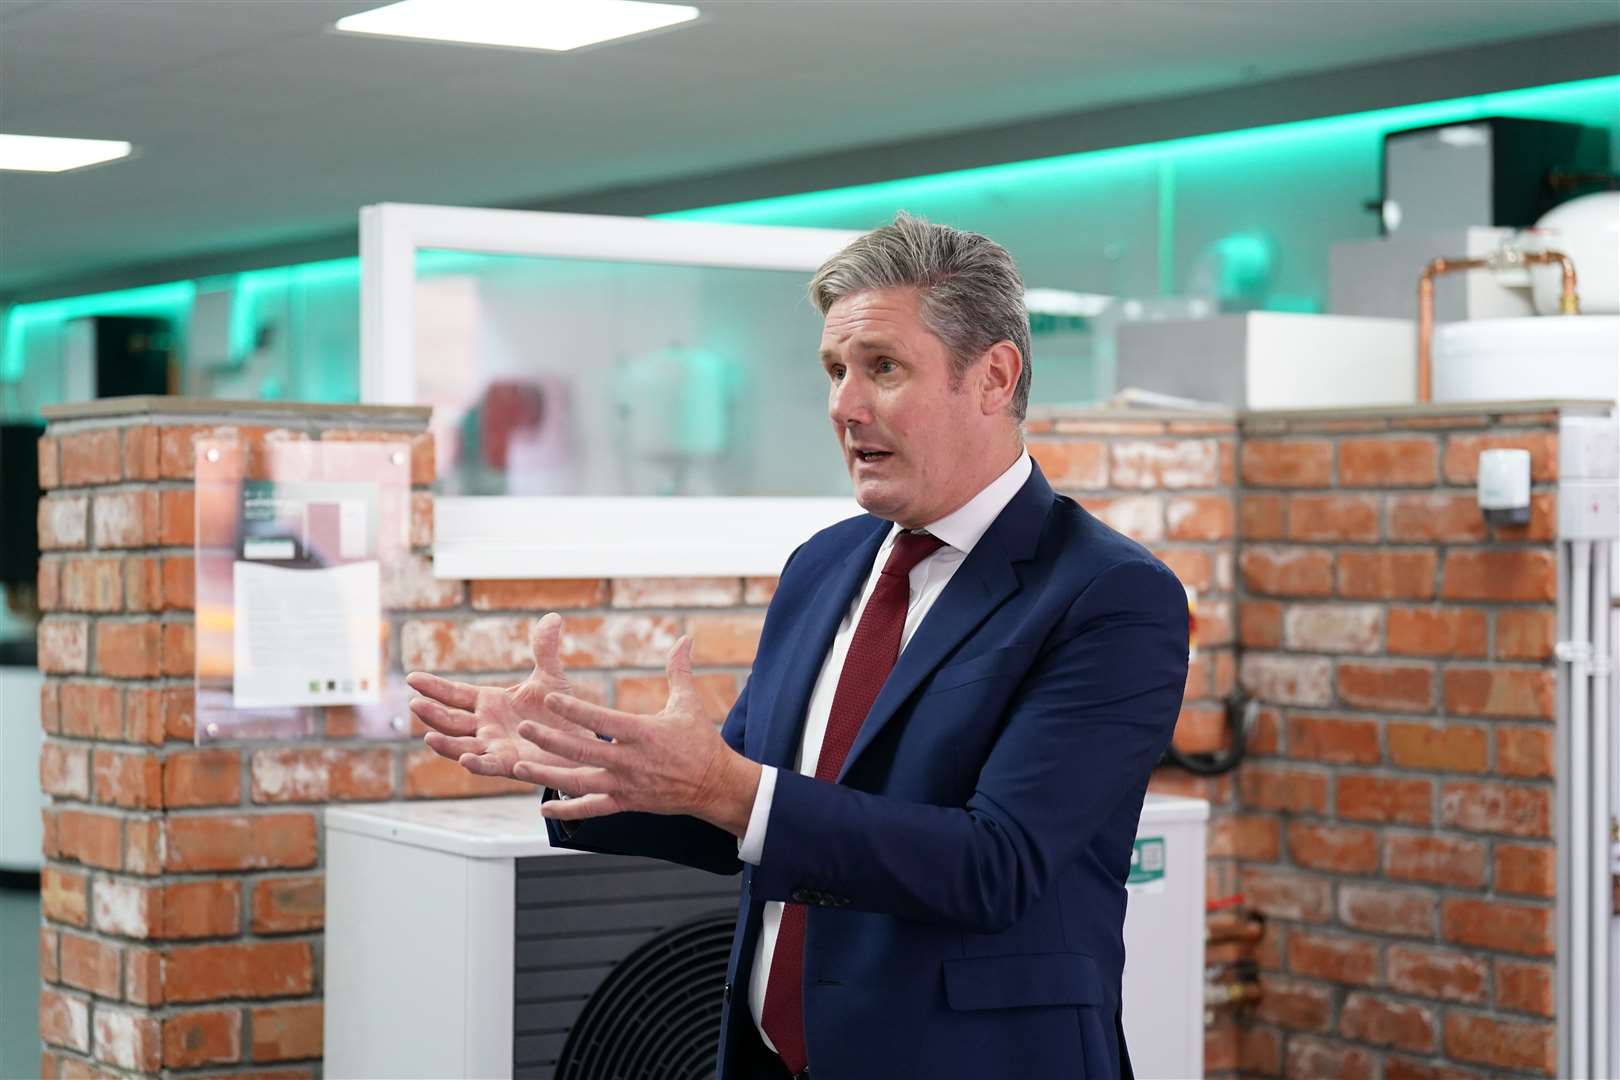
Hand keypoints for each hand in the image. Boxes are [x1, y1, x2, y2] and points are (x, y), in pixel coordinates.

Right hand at [406, 612, 592, 781]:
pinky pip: (490, 766)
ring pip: (463, 745)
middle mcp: (486, 725)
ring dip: (445, 744)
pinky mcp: (511, 765)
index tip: (412, 678)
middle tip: (414, 703)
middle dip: (432, 714)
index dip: (434, 686)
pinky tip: (466, 760)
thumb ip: (545, 649)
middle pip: (451, 721)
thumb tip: (553, 616)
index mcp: (489, 702)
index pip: (454, 694)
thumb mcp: (551, 676)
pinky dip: (477, 764)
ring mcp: (495, 746)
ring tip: (429, 737)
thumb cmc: (559, 709)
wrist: (580, 739)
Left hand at [519, 635, 760, 835]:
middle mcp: (629, 760)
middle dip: (550, 740)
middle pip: (582, 751)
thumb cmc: (700, 741)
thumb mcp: (688, 703)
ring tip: (520, 768)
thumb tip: (685, 638)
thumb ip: (679, 670)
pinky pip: (592, 808)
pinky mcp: (626, 802)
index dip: (574, 709)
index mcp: (642, 732)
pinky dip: (567, 809)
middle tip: (523, 728)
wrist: (714, 785)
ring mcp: (625, 784)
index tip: (549, 697)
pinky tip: (543, 807)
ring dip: (547, 776)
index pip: (600, 720)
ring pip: (579, 782)